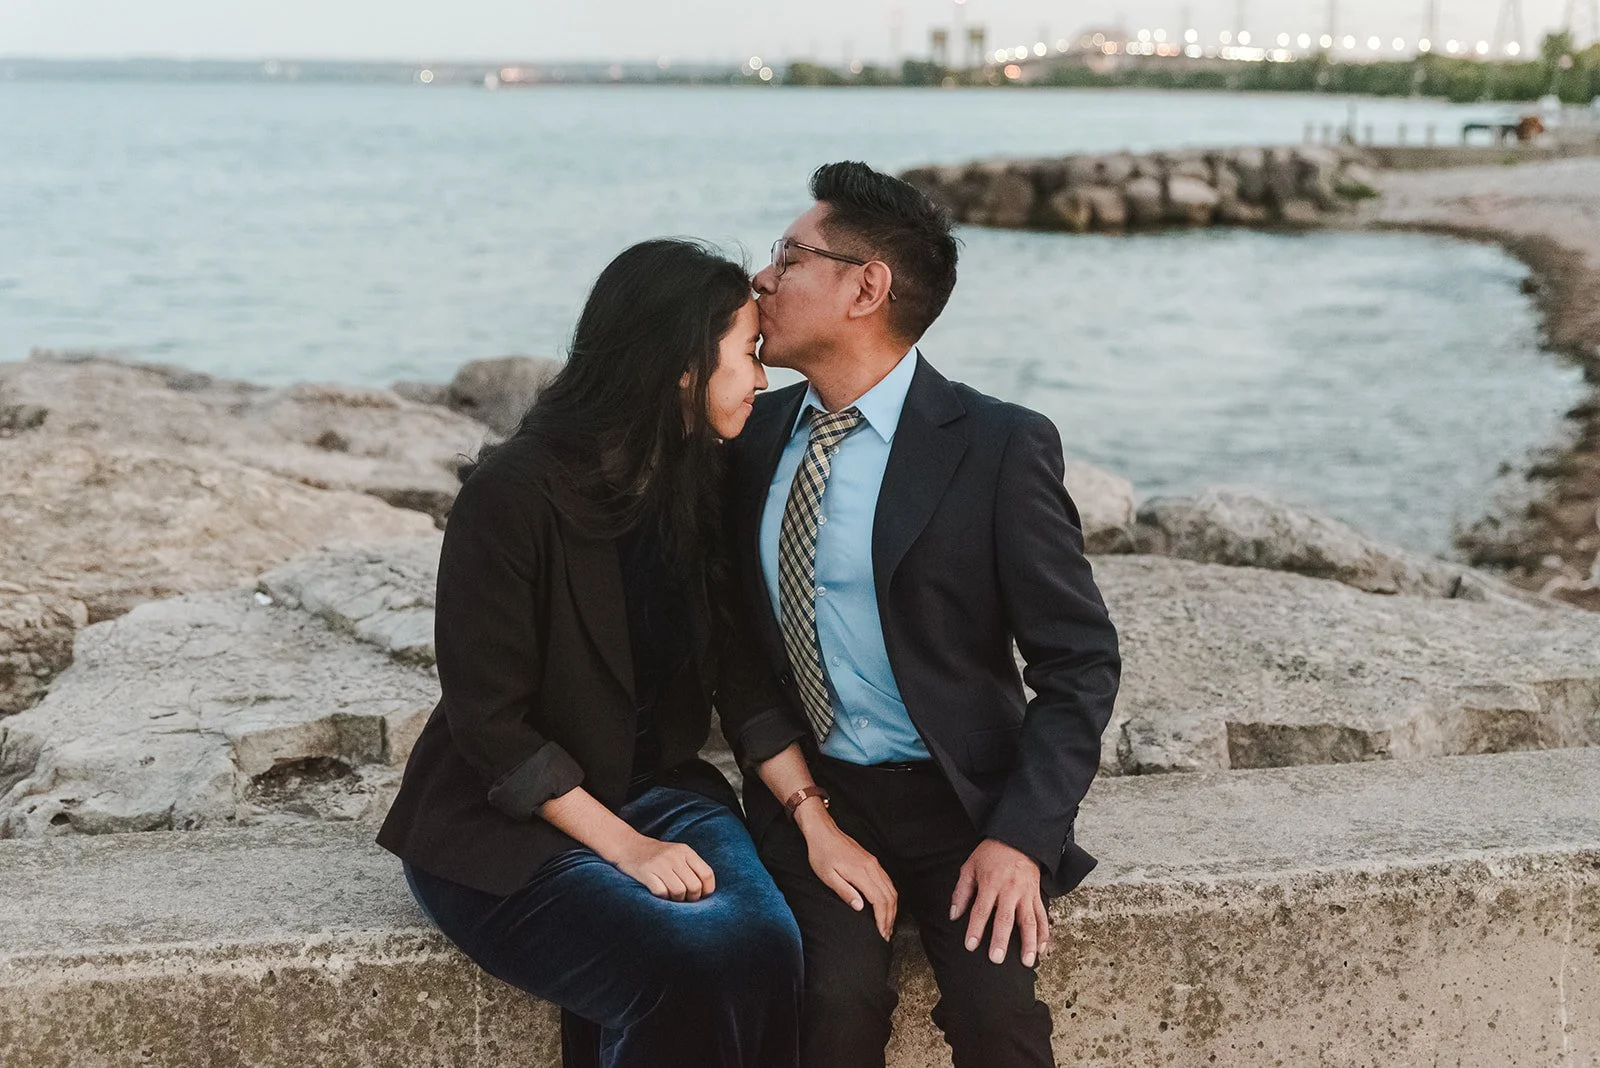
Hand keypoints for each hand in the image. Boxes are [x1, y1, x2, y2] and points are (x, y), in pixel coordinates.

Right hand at [613, 833, 715, 901]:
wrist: (627, 845)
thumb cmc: (656, 855)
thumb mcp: (677, 853)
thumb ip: (691, 867)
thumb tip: (706, 892)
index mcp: (685, 851)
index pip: (706, 874)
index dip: (707, 890)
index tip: (701, 896)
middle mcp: (674, 856)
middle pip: (694, 886)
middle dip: (692, 898)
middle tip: (685, 899)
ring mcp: (659, 863)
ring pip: (679, 891)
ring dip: (677, 900)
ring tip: (672, 897)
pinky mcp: (645, 872)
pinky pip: (661, 892)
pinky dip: (663, 898)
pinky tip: (660, 895)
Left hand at [797, 805, 897, 939]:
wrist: (823, 832)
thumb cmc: (821, 854)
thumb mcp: (827, 876)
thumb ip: (845, 891)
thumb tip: (860, 907)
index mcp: (861, 872)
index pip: (879, 900)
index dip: (883, 919)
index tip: (882, 933)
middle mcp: (872, 867)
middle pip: (889, 897)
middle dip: (890, 918)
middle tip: (886, 934)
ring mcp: (874, 864)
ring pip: (891, 889)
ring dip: (892, 909)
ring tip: (888, 924)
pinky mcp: (873, 862)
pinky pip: (888, 882)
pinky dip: (890, 897)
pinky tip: (887, 906)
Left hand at [949, 838, 1049, 966]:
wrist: (1018, 839)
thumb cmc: (991, 854)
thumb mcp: (970, 867)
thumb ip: (961, 892)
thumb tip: (953, 915)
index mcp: (991, 882)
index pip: (981, 909)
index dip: (975, 929)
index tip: (970, 945)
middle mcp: (1010, 890)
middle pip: (1006, 918)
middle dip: (1001, 940)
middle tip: (997, 959)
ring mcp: (1027, 894)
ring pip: (1030, 921)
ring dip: (1028, 943)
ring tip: (1027, 962)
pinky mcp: (1037, 895)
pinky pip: (1043, 916)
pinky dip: (1044, 934)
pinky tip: (1042, 949)